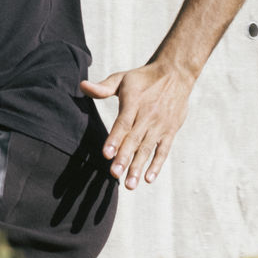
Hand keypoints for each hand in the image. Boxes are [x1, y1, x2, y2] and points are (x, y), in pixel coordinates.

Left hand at [80, 61, 192, 189]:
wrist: (175, 73)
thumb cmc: (143, 78)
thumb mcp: (123, 78)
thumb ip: (103, 87)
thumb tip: (82, 86)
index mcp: (134, 102)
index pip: (123, 123)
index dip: (115, 139)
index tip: (106, 154)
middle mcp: (147, 115)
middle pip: (134, 139)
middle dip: (124, 158)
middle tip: (114, 175)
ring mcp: (160, 125)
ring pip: (148, 148)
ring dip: (138, 167)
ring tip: (130, 184)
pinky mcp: (170, 131)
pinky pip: (163, 150)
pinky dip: (157, 164)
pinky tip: (148, 178)